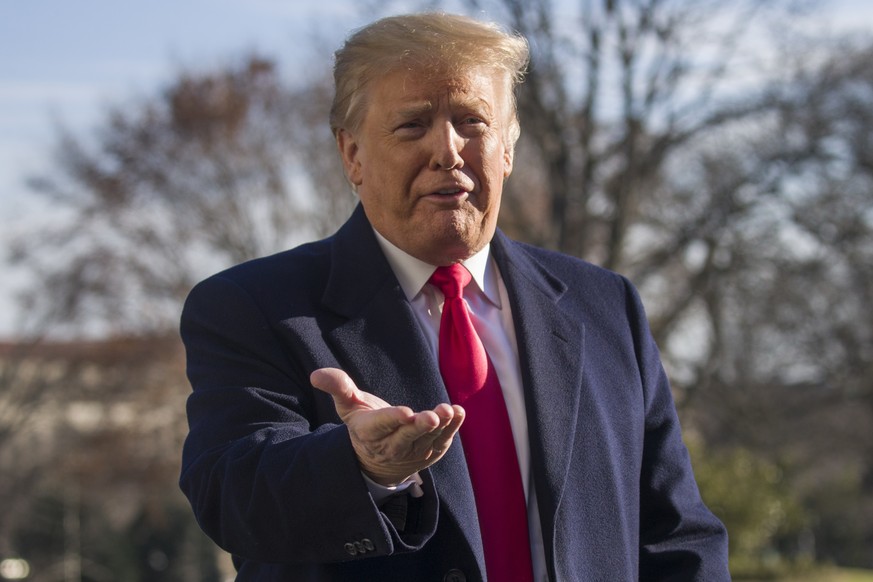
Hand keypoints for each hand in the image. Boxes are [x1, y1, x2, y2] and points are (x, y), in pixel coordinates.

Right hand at [310, 367, 463, 486]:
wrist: (378, 459)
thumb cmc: (364, 423)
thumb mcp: (349, 406)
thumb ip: (338, 388)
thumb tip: (316, 374)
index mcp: (370, 432)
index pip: (380, 426)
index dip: (392, 419)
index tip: (405, 412)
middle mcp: (391, 446)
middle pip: (407, 437)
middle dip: (419, 427)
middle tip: (431, 416)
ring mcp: (413, 452)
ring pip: (427, 440)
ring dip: (441, 426)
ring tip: (449, 411)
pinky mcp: (430, 452)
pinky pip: (442, 442)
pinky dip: (452, 429)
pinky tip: (459, 413)